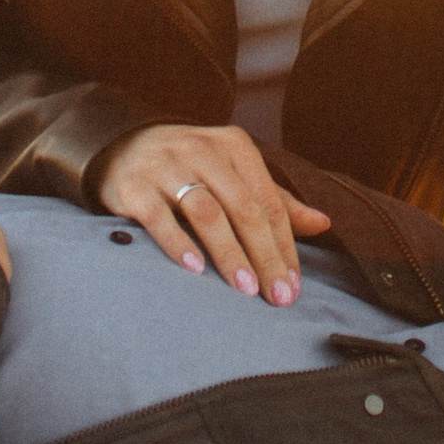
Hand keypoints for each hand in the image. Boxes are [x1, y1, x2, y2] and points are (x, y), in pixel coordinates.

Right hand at [91, 125, 329, 303]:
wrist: (120, 147)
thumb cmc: (190, 168)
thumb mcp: (232, 174)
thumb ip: (275, 201)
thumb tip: (323, 223)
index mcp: (234, 146)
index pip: (268, 201)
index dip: (284, 246)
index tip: (293, 286)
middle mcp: (203, 150)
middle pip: (243, 208)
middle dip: (264, 256)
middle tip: (276, 297)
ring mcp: (167, 166)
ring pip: (207, 212)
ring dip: (229, 253)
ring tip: (245, 289)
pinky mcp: (135, 186)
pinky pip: (159, 217)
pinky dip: (179, 243)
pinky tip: (195, 270)